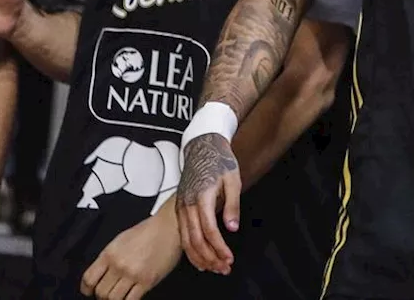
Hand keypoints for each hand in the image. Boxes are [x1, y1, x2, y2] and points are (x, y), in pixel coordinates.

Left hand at [81, 205, 181, 298]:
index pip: (88, 279)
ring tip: (120, 295)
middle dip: (102, 296)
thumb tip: (101, 274)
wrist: (169, 227)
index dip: (86, 290)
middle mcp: (118, 264)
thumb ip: (109, 258)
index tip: (89, 292)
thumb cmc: (147, 231)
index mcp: (109, 253)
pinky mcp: (147, 281)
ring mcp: (132, 274)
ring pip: (113, 299)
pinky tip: (131, 296)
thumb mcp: (120, 240)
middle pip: (100, 292)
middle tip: (108, 293)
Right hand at [175, 133, 240, 274]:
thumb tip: (232, 228)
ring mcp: (181, 206)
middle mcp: (188, 203)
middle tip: (223, 269)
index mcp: (202, 196)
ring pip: (186, 239)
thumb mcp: (233, 179)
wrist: (202, 145)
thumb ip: (232, 205)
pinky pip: (182, 233)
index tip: (229, 259)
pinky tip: (199, 258)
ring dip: (199, 257)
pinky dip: (190, 249)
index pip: (209, 230)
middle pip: (195, 239)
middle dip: (209, 258)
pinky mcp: (180, 207)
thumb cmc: (220, 160)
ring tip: (213, 268)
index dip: (219, 247)